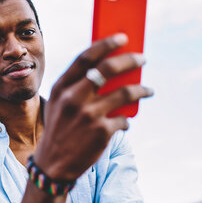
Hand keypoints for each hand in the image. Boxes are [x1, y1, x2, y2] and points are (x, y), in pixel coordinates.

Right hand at [34, 33, 152, 180]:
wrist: (53, 165)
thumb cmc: (60, 130)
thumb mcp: (58, 105)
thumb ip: (76, 87)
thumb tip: (111, 68)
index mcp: (61, 89)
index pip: (85, 58)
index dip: (105, 44)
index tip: (122, 37)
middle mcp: (73, 99)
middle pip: (108, 69)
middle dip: (130, 60)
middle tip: (142, 58)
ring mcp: (88, 115)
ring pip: (125, 93)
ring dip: (141, 89)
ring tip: (148, 90)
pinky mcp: (101, 132)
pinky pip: (124, 119)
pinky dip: (126, 120)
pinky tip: (124, 122)